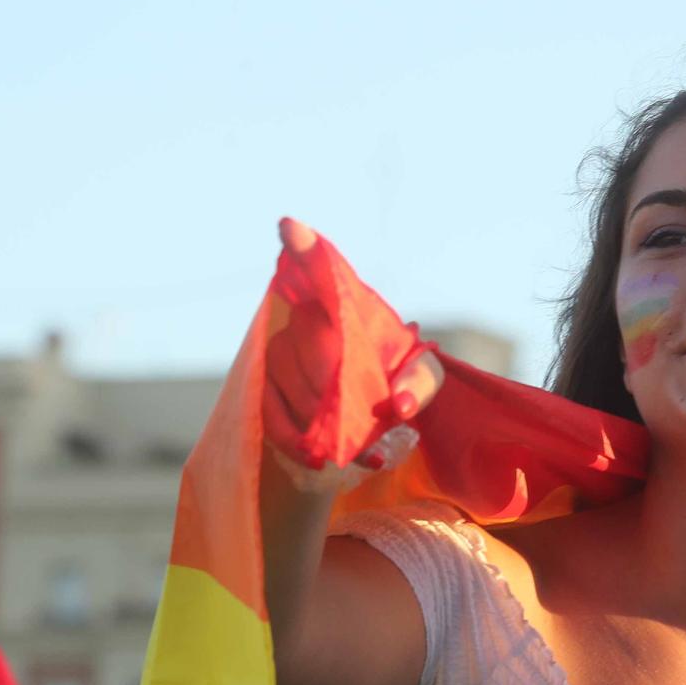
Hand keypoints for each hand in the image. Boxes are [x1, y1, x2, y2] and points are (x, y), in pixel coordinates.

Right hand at [263, 218, 443, 475]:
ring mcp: (280, 349)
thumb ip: (420, 384)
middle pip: (313, 347)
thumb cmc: (398, 380)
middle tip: (370, 425)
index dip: (306, 248)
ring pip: (289, 382)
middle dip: (341, 392)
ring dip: (320, 422)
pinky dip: (294, 439)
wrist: (371, 412)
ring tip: (356, 450)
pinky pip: (269, 412)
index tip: (289, 226)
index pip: (321, 268)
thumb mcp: (421, 380)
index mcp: (347, 305)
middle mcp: (307, 317)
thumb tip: (397, 406)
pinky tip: (317, 458)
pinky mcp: (264, 385)